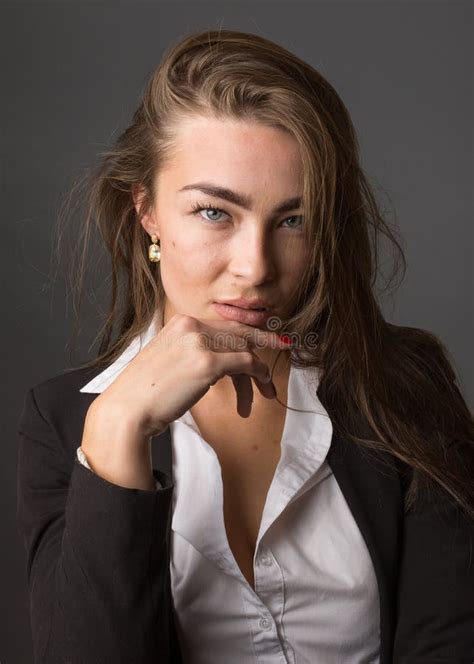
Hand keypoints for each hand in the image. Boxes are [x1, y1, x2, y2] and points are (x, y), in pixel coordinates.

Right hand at [92, 313, 289, 437]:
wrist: (127, 409)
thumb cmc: (146, 393)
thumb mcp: (170, 361)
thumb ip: (194, 353)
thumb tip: (224, 363)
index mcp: (181, 323)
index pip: (224, 325)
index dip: (251, 332)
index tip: (271, 338)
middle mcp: (191, 326)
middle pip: (238, 336)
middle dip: (263, 350)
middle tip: (279, 361)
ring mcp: (199, 343)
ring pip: (244, 351)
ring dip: (259, 375)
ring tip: (266, 394)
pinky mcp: (207, 363)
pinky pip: (245, 364)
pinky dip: (258, 375)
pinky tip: (261, 389)